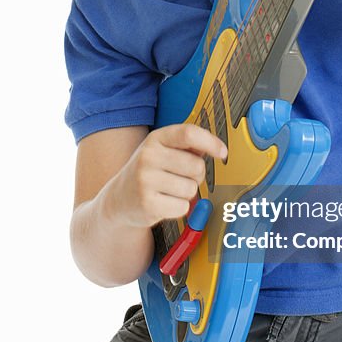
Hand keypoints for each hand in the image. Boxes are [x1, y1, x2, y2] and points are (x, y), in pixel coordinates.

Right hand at [108, 123, 226, 228]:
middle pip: (196, 166)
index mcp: (155, 139)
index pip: (189, 133)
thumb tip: (215, 148)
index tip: (222, 152)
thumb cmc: (148, 172)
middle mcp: (148, 156)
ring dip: (186, 193)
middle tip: (182, 177)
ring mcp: (145, 180)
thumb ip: (187, 146)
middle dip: (197, 175)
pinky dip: (178, 208)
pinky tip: (164, 202)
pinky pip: (183, 207)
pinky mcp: (147, 204)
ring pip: (191, 189)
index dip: (211, 142)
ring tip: (169, 190)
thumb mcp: (162, 151)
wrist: (118, 199)